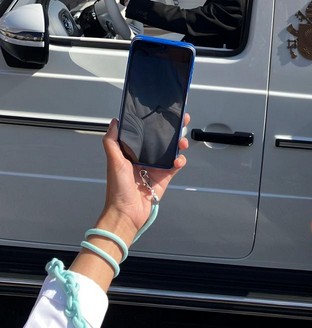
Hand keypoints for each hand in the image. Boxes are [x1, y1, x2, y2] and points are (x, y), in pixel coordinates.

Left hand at [100, 116, 188, 239]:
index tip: (162, 113)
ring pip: (170, 150)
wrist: (126, 214)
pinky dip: (179, 161)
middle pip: (161, 140)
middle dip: (172, 130)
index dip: (153, 123)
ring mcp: (155, 168)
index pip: (144, 133)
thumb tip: (115, 122)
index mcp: (131, 152)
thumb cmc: (117, 190)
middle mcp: (144, 158)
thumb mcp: (113, 161)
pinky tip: (178, 159)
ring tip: (182, 142)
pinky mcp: (163, 178)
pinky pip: (174, 166)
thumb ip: (112, 141)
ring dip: (179, 144)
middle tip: (181, 122)